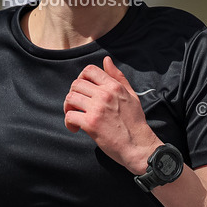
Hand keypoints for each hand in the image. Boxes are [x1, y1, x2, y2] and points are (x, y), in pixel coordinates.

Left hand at [63, 55, 160, 172]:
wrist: (138, 146)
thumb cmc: (135, 122)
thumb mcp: (131, 95)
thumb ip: (118, 77)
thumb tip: (106, 60)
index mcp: (114, 86)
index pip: (90, 70)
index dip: (81, 78)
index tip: (83, 90)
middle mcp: (104, 94)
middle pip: (76, 84)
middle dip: (73, 94)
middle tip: (76, 106)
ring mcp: (97, 109)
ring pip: (70, 98)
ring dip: (68, 107)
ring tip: (74, 116)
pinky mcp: (91, 124)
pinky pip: (70, 116)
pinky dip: (69, 122)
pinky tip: (75, 128)